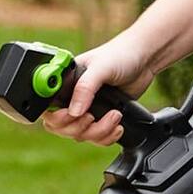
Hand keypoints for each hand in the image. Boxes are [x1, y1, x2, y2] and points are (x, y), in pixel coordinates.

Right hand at [46, 24, 166, 145]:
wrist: (144, 60)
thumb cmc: (120, 55)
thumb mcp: (100, 68)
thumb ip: (85, 88)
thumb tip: (74, 112)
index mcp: (64, 83)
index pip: (47, 108)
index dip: (57, 117)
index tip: (74, 115)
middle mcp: (72, 98)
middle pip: (61, 127)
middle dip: (79, 127)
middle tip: (93, 117)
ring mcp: (86, 109)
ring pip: (80, 135)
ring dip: (98, 132)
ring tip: (115, 116)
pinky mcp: (101, 118)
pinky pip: (96, 138)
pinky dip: (107, 137)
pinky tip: (117, 126)